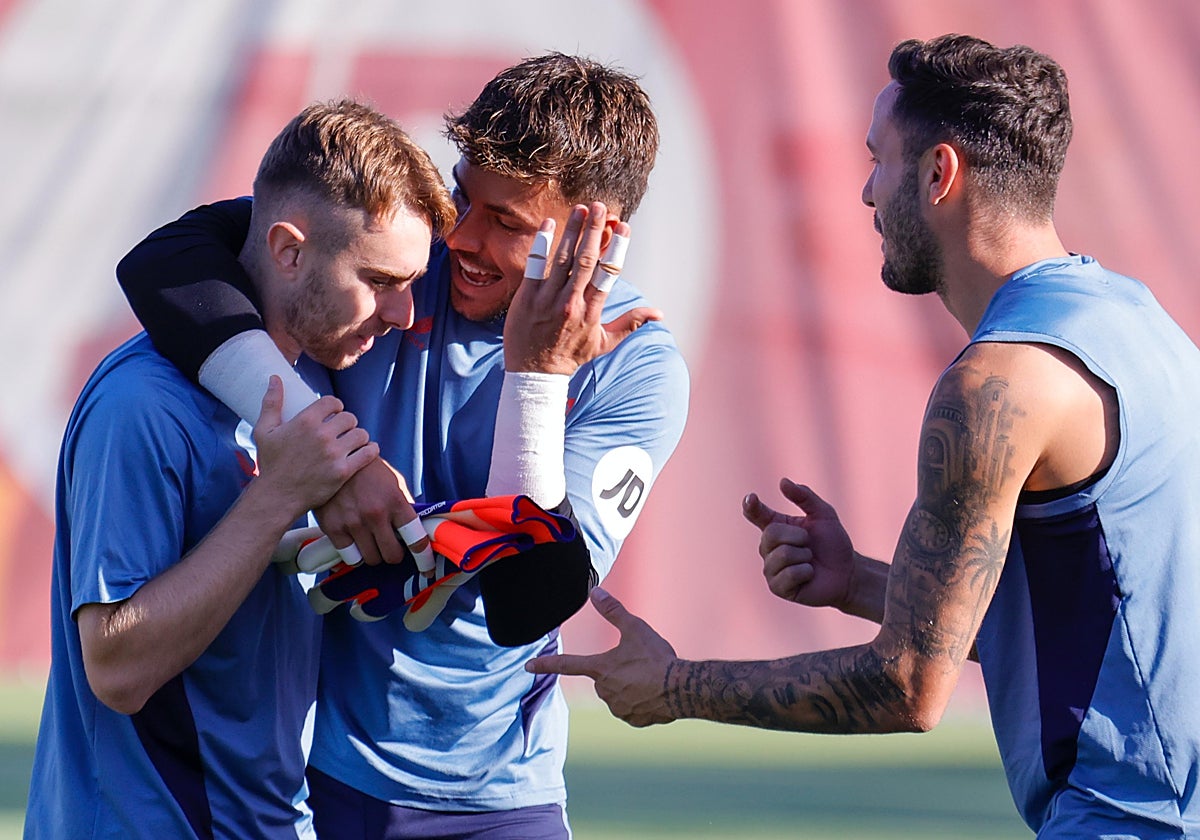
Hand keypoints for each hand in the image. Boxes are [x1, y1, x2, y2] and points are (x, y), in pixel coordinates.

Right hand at [252, 376, 377, 517]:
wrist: (277, 496)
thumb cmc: (270, 463)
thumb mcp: (264, 431)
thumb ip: (271, 403)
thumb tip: (274, 379)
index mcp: (305, 421)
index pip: (333, 402)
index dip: (336, 406)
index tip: (334, 414)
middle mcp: (322, 435)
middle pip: (349, 417)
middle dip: (347, 423)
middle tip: (343, 431)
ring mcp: (334, 453)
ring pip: (361, 434)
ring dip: (359, 437)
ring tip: (353, 442)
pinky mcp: (343, 471)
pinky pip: (368, 453)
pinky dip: (370, 450)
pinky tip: (367, 450)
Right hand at [313, 458, 431, 567]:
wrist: (335, 457)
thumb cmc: (369, 470)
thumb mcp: (394, 482)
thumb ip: (404, 507)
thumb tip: (416, 531)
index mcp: (395, 501)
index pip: (415, 538)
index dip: (424, 558)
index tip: (427, 568)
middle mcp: (376, 514)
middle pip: (392, 556)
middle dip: (394, 555)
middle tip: (391, 548)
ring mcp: (353, 522)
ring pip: (371, 560)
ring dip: (374, 555)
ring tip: (371, 542)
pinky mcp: (333, 528)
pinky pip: (349, 556)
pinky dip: (354, 554)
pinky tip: (355, 542)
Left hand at [504, 203, 661, 374]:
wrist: (535, 374)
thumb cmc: (571, 358)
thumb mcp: (605, 343)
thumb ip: (631, 324)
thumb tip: (659, 313)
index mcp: (592, 311)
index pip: (608, 274)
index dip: (617, 248)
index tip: (623, 227)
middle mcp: (572, 302)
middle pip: (586, 260)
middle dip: (594, 231)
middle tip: (600, 206)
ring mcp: (548, 299)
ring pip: (562, 259)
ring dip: (572, 231)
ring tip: (579, 208)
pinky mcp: (527, 297)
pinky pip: (535, 265)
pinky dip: (542, 244)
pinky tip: (549, 224)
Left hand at [525, 587, 677, 726]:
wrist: (680, 689)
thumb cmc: (656, 658)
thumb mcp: (635, 628)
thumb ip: (613, 611)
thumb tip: (595, 591)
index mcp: (600, 668)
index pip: (566, 664)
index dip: (546, 663)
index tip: (528, 666)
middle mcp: (604, 690)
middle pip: (603, 678)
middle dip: (616, 672)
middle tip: (640, 664)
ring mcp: (618, 708)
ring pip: (618, 694)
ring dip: (630, 687)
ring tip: (652, 679)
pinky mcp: (633, 720)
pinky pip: (633, 709)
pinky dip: (642, 701)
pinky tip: (655, 694)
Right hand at [742, 478, 854, 610]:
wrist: (847, 572)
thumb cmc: (833, 543)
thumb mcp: (824, 514)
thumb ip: (804, 496)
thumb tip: (783, 481)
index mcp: (776, 528)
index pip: (756, 515)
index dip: (751, 506)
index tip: (751, 498)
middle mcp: (768, 548)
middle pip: (771, 534)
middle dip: (798, 537)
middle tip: (809, 544)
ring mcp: (770, 568)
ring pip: (781, 555)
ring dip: (804, 556)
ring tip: (810, 561)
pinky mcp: (777, 587)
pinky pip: (788, 574)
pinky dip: (806, 572)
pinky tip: (809, 575)